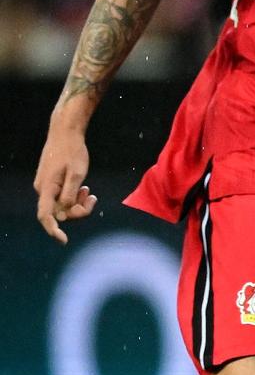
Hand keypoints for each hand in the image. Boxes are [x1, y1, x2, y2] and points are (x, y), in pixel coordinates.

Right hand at [34, 118, 95, 242]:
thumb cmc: (72, 152)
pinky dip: (75, 197)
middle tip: (92, 198)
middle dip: (77, 211)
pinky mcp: (51, 183)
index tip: (64, 241)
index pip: (45, 215)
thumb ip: (70, 194)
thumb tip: (64, 213)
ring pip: (63, 206)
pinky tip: (85, 190)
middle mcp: (42, 189)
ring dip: (78, 204)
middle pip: (59, 213)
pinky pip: (63, 198)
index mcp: (46, 188)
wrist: (65, 134)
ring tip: (89, 192)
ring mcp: (46, 186)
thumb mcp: (76, 173)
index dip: (53, 230)